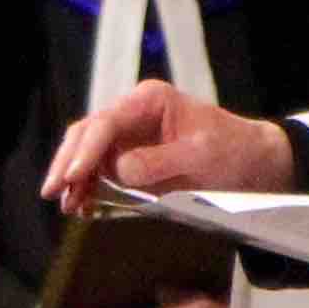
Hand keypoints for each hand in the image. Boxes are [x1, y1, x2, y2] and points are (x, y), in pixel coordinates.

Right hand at [43, 80, 295, 210]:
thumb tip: (118, 170)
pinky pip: (103, 171)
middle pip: (87, 134)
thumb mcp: (200, 156)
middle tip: (53, 191)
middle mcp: (134, 115)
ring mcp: (131, 137)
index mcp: (150, 101)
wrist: (255, 164)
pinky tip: (82, 206)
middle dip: (68, 163)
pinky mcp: (133, 160)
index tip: (72, 177)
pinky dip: (89, 187)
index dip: (85, 152)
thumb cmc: (233, 151)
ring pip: (89, 153)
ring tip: (66, 205)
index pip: (106, 123)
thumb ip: (158, 162)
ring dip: (74, 178)